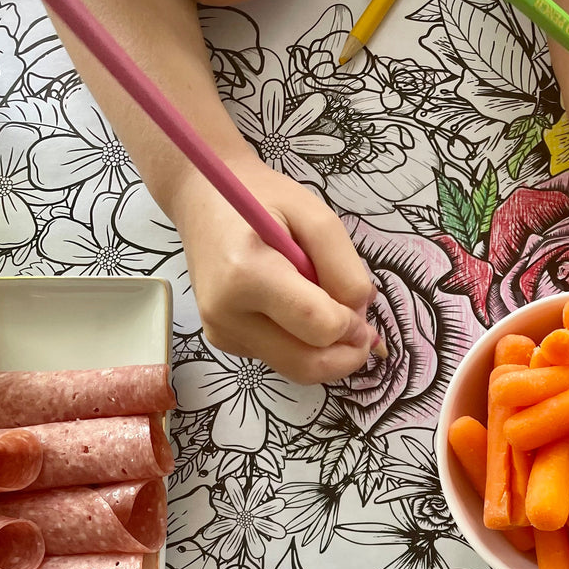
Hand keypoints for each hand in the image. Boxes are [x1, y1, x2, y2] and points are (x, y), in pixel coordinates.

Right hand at [169, 157, 376, 384]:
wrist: (204, 200)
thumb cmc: (261, 198)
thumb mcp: (315, 217)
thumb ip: (345, 269)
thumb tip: (359, 315)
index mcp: (246, 275)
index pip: (319, 326)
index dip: (352, 325)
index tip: (360, 305)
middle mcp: (227, 314)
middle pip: (307, 365)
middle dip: (346, 354)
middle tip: (363, 330)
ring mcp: (222, 332)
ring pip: (296, 369)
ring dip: (327, 352)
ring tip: (330, 311)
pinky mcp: (224, 341)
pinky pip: (281, 359)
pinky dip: (304, 345)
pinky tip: (300, 311)